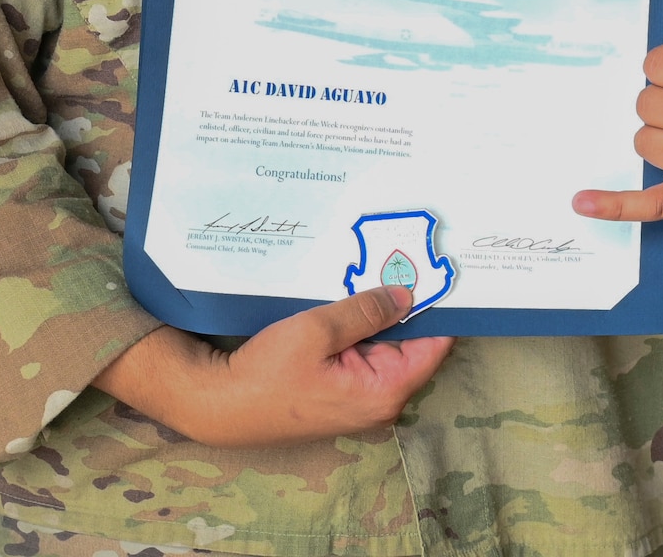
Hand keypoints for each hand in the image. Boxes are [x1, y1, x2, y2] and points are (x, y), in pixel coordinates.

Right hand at [94, 286, 452, 447]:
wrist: (221, 405)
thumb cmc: (268, 373)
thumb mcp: (318, 331)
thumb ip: (365, 311)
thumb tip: (407, 294)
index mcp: (385, 391)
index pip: (433, 346)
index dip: (438, 307)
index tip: (441, 270)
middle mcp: (380, 402)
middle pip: (409, 345)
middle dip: (405, 304)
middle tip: (404, 256)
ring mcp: (359, 401)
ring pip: (383, 347)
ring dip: (377, 315)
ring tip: (376, 268)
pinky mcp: (339, 394)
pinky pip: (361, 356)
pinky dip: (358, 329)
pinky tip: (348, 298)